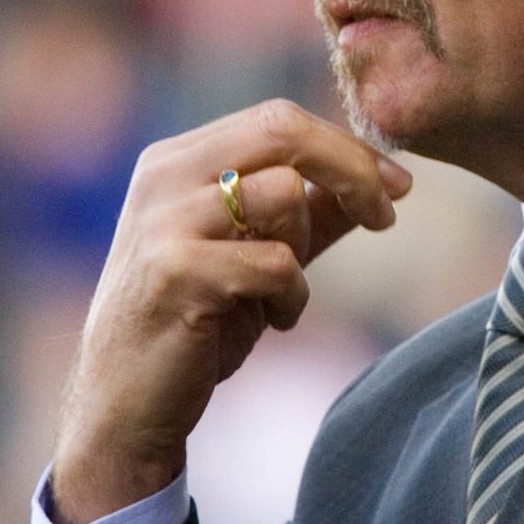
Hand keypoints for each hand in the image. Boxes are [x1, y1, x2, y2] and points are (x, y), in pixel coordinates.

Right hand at [47, 98, 411, 523]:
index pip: (279, 118)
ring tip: (284, 290)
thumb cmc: (197, 322)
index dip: (348, 146)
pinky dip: (293, 296)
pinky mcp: (175, 272)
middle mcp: (163, 177)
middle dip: (352, 167)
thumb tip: (384, 181)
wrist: (126, 406)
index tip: (398, 186)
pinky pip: (275, 263)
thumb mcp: (258, 255)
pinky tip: (272, 320)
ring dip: (305, 245)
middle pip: (283, 130)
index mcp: (177, 159)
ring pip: (284, 193)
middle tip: (386, 213)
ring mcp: (164, 222)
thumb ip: (311, 212)